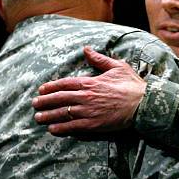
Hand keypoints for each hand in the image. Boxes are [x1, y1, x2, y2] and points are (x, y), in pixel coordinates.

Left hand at [32, 46, 146, 134]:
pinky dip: (61, 128)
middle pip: (59, 98)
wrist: (143, 104)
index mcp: (90, 82)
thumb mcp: (117, 67)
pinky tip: (52, 129)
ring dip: (49, 116)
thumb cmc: (132, 85)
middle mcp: (85, 97)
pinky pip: (73, 127)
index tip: (41, 90)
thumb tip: (86, 49)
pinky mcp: (93, 125)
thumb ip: (99, 59)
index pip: (64, 84)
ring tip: (38, 118)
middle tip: (34, 105)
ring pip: (63, 113)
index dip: (51, 87)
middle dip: (45, 102)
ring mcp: (88, 112)